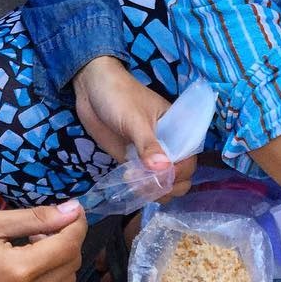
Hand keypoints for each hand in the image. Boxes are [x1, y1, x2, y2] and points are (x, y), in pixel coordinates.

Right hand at [0, 202, 87, 281]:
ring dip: (59, 261)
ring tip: (32, 248)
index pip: (68, 245)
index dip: (77, 224)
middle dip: (67, 240)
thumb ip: (35, 218)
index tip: (73, 210)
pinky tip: (34, 273)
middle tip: (40, 228)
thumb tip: (72, 210)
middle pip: (71, 264)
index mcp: (19, 270)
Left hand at [72, 56, 194, 197]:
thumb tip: (164, 169)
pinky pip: (145, 184)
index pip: (190, 159)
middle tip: (150, 185)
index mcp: (179, 130)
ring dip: (155, 192)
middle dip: (169, 186)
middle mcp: (170, 146)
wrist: (90, 89)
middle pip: (181, 177)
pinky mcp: (135, 164)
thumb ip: (148, 145)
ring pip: (164, 184)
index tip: (164, 177)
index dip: (181, 172)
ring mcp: (152, 157)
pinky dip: (142, 191)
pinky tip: (131, 188)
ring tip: (137, 186)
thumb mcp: (135, 119)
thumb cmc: (118, 96)